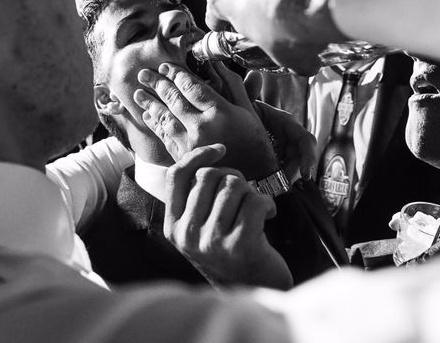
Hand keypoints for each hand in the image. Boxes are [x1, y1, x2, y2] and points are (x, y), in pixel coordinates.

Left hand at [133, 62, 277, 179]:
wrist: (256, 181)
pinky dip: (155, 125)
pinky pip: (165, 138)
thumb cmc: (255, 144)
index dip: (176, 75)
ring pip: (165, 119)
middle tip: (143, 73)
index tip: (165, 66)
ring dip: (150, 104)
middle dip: (157, 84)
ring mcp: (191, 145)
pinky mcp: (184, 159)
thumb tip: (220, 64)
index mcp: (220, 113)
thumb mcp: (249, 112)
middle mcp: (202, 127)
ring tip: (138, 93)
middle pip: (174, 100)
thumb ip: (233, 87)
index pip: (192, 87)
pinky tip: (148, 116)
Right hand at [164, 144, 291, 288]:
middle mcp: (187, 235)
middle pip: (209, 176)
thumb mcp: (200, 228)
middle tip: (245, 195)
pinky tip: (267, 217)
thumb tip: (204, 156)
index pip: (176, 177)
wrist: (257, 289)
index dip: (197, 156)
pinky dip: (267, 204)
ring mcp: (211, 241)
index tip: (220, 150)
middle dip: (234, 178)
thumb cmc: (230, 251)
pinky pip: (255, 200)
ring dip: (251, 192)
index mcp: (172, 228)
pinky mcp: (239, 244)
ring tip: (255, 210)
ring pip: (234, 185)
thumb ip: (195, 199)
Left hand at [224, 68, 316, 181]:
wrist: (230, 133)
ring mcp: (284, 153)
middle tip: (283, 186)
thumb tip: (254, 74)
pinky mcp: (277, 166)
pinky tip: (268, 191)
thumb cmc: (238, 117)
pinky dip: (278, 183)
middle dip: (295, 173)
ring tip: (274, 190)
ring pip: (292, 170)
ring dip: (286, 180)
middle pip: (301, 159)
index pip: (305, 140)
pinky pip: (282, 177)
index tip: (305, 175)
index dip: (308, 157)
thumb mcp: (242, 106)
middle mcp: (288, 139)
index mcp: (284, 124)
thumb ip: (247, 93)